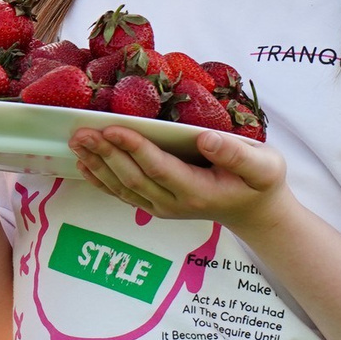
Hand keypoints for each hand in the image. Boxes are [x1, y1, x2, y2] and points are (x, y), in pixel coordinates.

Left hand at [71, 125, 291, 232]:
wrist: (253, 211)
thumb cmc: (259, 182)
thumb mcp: (264, 166)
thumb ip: (236, 154)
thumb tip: (204, 137)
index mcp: (198, 190)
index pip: (158, 168)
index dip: (133, 148)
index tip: (112, 128)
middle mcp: (174, 203)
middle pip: (133, 177)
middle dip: (105, 153)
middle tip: (82, 132)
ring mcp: (161, 207)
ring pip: (122, 187)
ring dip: (97, 164)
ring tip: (76, 142)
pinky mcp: (155, 204)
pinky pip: (122, 193)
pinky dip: (101, 179)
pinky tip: (84, 165)